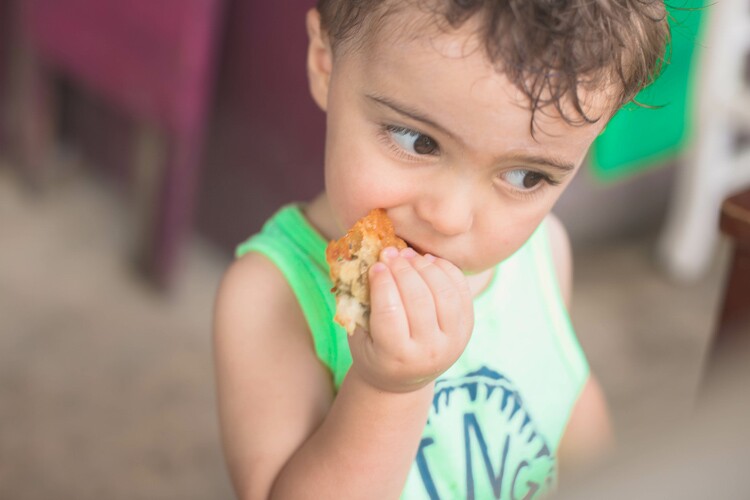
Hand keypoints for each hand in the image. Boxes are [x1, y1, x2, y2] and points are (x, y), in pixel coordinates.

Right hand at [348, 247, 473, 393]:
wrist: (404, 379)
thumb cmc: (374, 352)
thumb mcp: (359, 335)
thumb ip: (360, 304)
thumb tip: (367, 259)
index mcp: (396, 357)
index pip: (390, 313)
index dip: (382, 283)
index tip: (376, 265)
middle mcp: (429, 352)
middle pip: (419, 300)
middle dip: (403, 270)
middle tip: (390, 253)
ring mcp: (453, 340)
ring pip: (444, 293)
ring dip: (425, 267)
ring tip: (408, 255)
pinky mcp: (467, 327)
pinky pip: (461, 290)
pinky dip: (446, 270)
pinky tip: (428, 260)